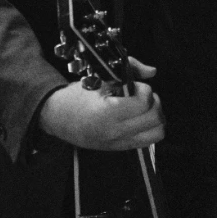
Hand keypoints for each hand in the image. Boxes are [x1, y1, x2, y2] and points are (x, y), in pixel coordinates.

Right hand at [39, 57, 164, 150]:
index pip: (143, 103)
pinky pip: (149, 140)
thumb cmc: (76, 97)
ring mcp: (120, 143)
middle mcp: (116, 131)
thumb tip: (152, 71)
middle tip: (139, 94)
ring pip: (157, 132)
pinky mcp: (122, 148)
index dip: (143, 89)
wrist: (59, 118)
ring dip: (154, 116)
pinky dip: (149, 127)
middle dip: (152, 102)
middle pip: (156, 118)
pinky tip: (137, 117)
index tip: (134, 86)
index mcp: (107, 113)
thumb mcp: (99, 77)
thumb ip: (129, 69)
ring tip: (141, 107)